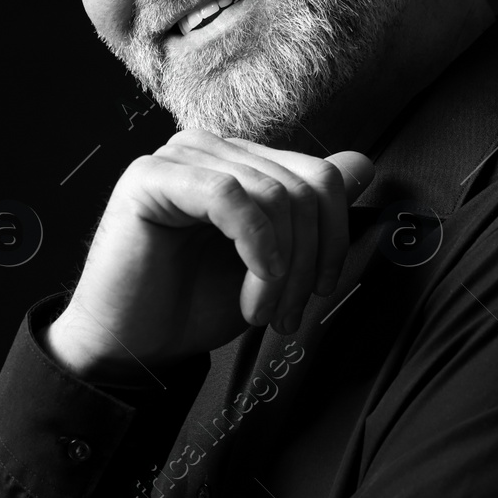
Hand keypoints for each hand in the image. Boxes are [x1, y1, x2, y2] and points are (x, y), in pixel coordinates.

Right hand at [47, 129, 373, 381]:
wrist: (134, 348)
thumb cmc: (193, 306)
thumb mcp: (275, 264)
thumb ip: (314, 217)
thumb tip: (363, 166)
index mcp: (241, 163)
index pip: (321, 175)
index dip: (336, 235)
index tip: (321, 290)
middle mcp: (212, 150)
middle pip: (304, 186)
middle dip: (308, 261)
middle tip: (287, 315)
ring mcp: (180, 157)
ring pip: (273, 194)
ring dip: (280, 269)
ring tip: (262, 311)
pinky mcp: (151, 177)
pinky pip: (230, 197)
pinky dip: (256, 249)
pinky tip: (251, 288)